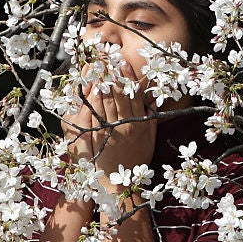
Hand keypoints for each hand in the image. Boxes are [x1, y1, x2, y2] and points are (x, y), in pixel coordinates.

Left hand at [61, 62, 155, 181]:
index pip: (134, 95)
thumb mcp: (150, 139)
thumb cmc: (137, 160)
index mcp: (141, 123)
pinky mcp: (102, 135)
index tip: (123, 63)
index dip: (128, 77)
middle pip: (119, 94)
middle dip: (112, 74)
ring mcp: (114, 129)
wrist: (123, 183)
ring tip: (97, 67)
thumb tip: (151, 101)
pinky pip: (97, 114)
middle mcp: (128, 124)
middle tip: (106, 58)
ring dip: (102, 82)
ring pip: (108, 101)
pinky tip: (91, 89)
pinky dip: (94, 100)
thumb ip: (151, 119)